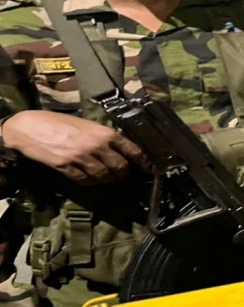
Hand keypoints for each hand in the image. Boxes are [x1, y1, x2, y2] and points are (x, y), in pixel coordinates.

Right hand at [2, 110, 145, 184]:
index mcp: (106, 133)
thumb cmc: (62, 123)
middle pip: (121, 168)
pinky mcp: (67, 167)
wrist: (32, 127)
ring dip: (107, 180)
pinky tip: (89, 179)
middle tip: (122, 175)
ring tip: (106, 178)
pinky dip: (90, 182)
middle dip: (124, 174)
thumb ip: (105, 137)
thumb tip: (123, 150)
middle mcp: (97, 146)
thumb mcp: (89, 125)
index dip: (143, 162)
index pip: (133, 151)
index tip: (148, 169)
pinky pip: (85, 181)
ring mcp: (82, 157)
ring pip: (104, 177)